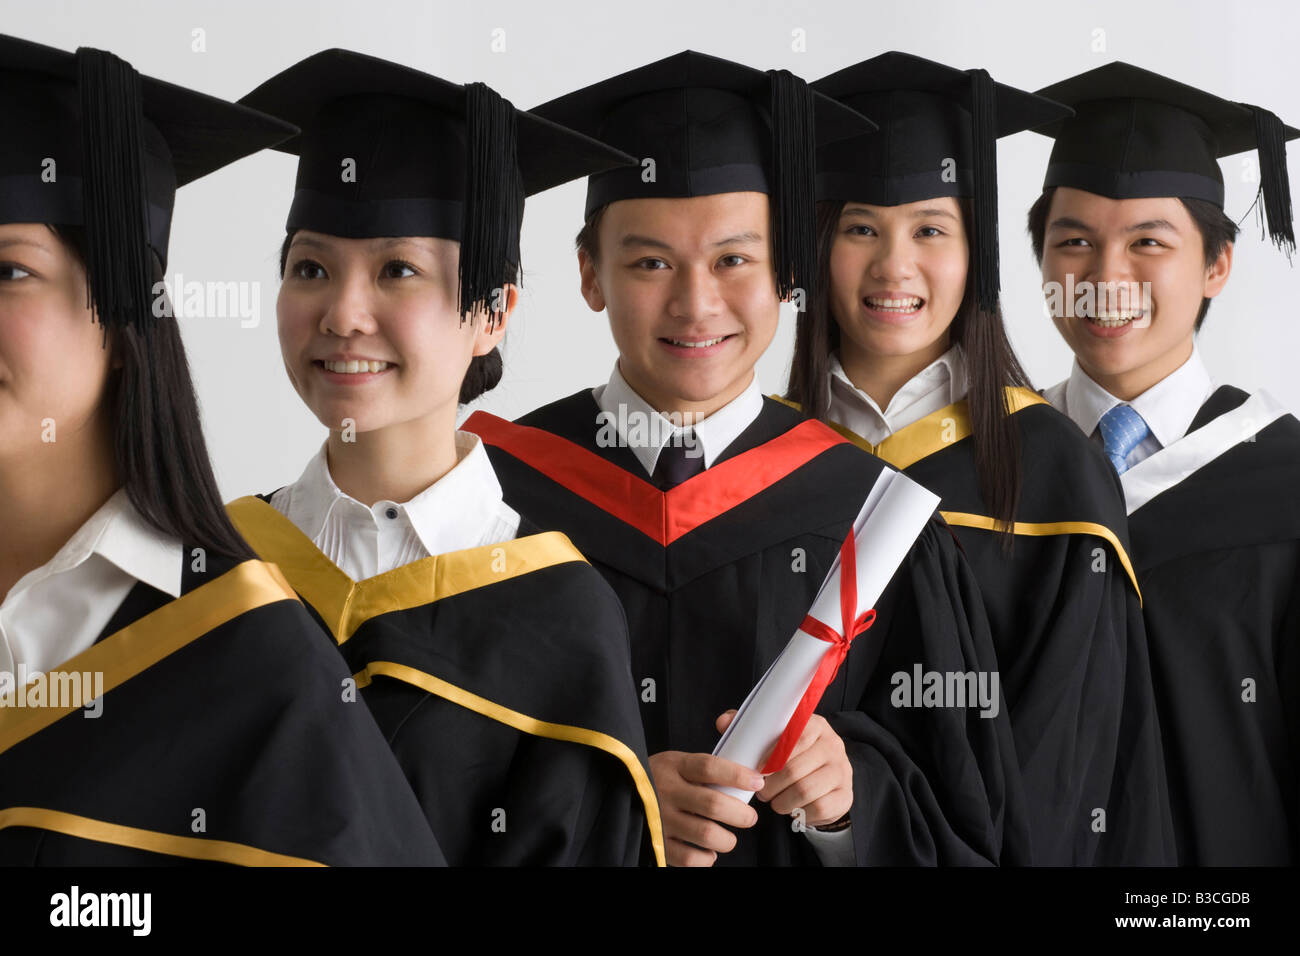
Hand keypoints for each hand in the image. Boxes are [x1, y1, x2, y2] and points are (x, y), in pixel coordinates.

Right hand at [648, 747, 763, 866]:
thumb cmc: (658, 779)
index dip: (737, 775)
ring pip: (706, 834)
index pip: (709, 767)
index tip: (757, 782)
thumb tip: (748, 778)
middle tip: (749, 817)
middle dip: (741, 814)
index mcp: (673, 766)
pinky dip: (706, 858)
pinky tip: (708, 852)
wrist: (619, 792)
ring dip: (727, 839)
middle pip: (713, 804)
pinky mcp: (657, 842)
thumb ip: (704, 770)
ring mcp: (661, 819)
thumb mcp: (676, 763)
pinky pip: (690, 858)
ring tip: (728, 837)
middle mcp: (666, 791)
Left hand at [730, 711, 851, 827]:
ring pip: (805, 790)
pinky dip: (800, 813)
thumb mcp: (775, 739)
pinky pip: (820, 808)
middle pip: (795, 769)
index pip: (792, 738)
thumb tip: (723, 721)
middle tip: (761, 791)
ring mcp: (842, 771)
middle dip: (771, 785)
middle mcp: (833, 745)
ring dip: (782, 801)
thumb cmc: (792, 756)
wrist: (823, 781)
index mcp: (815, 725)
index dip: (769, 757)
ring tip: (774, 802)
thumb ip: (750, 729)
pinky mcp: (846, 795)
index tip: (756, 769)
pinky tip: (792, 810)